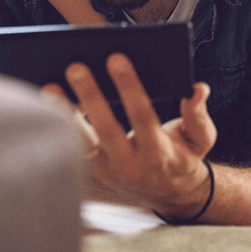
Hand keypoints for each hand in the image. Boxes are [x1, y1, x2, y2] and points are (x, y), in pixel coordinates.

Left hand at [46, 54, 216, 218]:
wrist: (168, 193)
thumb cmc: (183, 156)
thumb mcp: (201, 139)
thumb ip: (199, 114)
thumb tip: (198, 89)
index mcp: (159, 153)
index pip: (143, 116)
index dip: (130, 87)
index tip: (116, 58)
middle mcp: (131, 166)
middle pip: (107, 129)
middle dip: (91, 96)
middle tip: (76, 66)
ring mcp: (108, 171)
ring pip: (82, 143)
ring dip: (66, 114)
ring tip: (50, 85)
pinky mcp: (92, 173)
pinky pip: (72, 147)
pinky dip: (60, 125)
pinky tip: (50, 101)